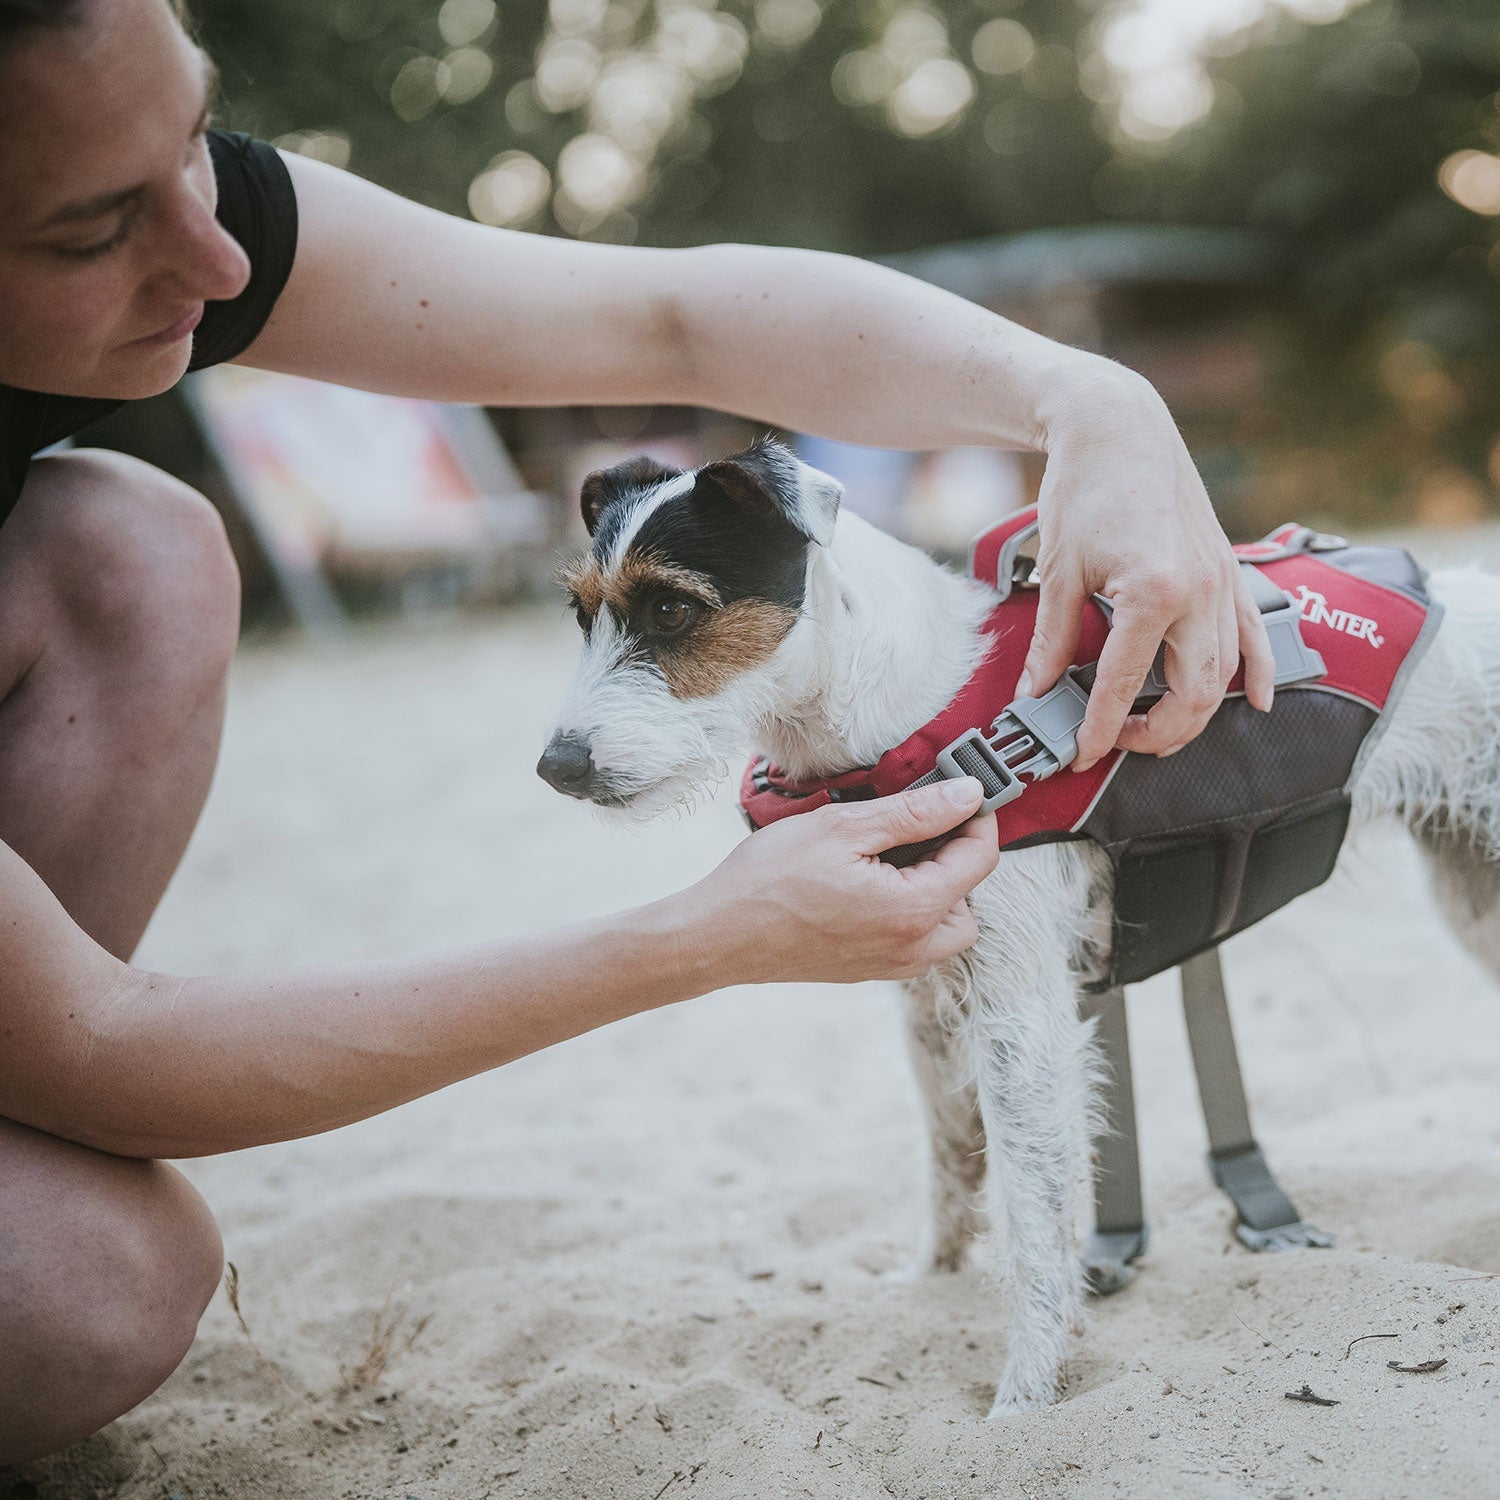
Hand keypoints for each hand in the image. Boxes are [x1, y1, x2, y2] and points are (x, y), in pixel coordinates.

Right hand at [684, 779, 998, 985]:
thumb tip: (969, 794)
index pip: (979, 859)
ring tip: (890, 853)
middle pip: (969, 900)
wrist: (718, 934)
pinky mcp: (869, 970)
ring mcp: (891, 965)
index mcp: (915, 911)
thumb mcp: (845, 827)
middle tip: (917, 823)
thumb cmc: (772, 878)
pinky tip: (868, 878)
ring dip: (934, 888)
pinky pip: (912, 939)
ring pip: (945, 926)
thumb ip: (916, 812)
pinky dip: (907, 907)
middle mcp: (913, 948)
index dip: (977, 817)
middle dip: (955, 858)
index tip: (959, 789)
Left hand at [1019, 366, 1276, 770]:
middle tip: (1115, 743)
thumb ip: (1052, 640)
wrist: (1120, 428)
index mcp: (1153, 593)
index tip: (1079, 754)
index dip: (1100, 729)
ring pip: (1226, 673)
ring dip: (1195, 712)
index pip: (1126, 685)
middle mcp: (1200, 593)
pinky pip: (1255, 634)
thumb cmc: (1086, 490)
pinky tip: (1257, 702)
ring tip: (1154, 730)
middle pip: (1194, 694)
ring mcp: (1223, 582)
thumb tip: (1035, 691)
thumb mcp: (1060, 571)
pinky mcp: (1230, 571)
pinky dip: (1259, 672)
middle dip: (1157, 733)